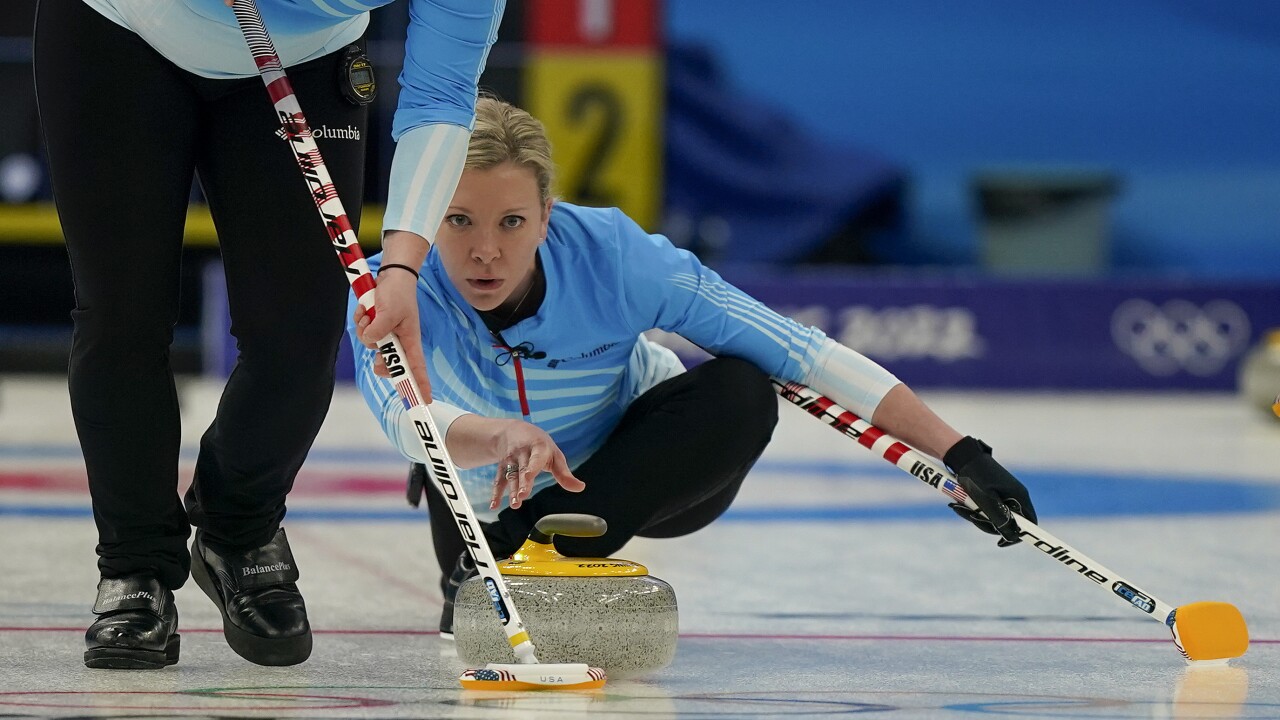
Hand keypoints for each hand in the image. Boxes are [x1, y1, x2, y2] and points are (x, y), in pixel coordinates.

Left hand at [354, 267, 430, 400]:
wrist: (391, 275)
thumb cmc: (398, 293)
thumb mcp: (389, 312)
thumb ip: (379, 330)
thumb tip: (370, 342)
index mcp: (410, 341)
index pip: (417, 368)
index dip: (421, 385)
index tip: (425, 401)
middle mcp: (398, 341)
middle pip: (389, 365)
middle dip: (379, 363)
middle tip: (377, 361)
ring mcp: (386, 335)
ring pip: (372, 347)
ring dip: (365, 332)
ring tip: (368, 315)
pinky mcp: (376, 327)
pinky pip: (364, 332)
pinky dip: (361, 322)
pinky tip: (365, 310)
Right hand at [485, 419, 584, 510]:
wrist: (513, 431)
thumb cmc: (539, 445)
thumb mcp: (554, 455)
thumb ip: (565, 474)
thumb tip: (580, 488)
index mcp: (538, 448)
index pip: (536, 458)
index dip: (532, 467)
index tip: (529, 476)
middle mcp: (522, 453)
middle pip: (521, 469)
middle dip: (522, 483)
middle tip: (522, 496)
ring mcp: (510, 460)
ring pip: (510, 476)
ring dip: (511, 491)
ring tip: (515, 504)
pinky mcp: (502, 467)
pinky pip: (498, 480)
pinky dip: (495, 493)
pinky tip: (494, 505)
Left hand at [943, 436, 1036, 546]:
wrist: (961, 455)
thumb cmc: (976, 475)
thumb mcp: (986, 500)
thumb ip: (999, 518)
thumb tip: (1012, 537)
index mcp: (1019, 496)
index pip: (1030, 523)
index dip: (1018, 535)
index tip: (1000, 542)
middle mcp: (1015, 495)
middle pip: (1008, 521)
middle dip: (988, 523)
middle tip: (971, 516)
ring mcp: (1003, 493)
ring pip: (994, 515)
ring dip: (976, 515)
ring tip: (960, 505)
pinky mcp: (992, 492)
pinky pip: (985, 508)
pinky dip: (973, 508)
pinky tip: (960, 503)